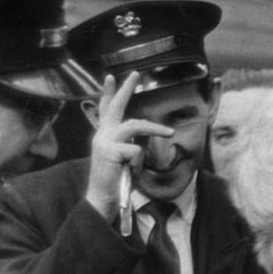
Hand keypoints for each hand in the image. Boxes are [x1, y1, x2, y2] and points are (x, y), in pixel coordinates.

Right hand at [84, 72, 172, 221]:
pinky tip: (132, 173)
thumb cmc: (117, 182)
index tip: (110, 77)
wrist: (103, 200)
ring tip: (170, 132)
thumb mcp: (125, 160)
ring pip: (135, 126)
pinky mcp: (109, 150)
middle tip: (136, 73)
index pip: (106, 111)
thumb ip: (130, 145)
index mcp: (105, 136)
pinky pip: (137, 151)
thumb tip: (144, 137)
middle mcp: (101, 135)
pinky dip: (140, 164)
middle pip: (116, 106)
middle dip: (126, 89)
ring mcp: (104, 141)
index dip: (108, 94)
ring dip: (155, 129)